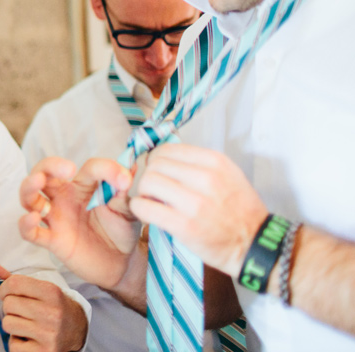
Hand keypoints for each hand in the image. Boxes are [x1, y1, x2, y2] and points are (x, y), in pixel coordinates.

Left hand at [0, 259, 87, 351]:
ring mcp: (49, 334)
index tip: (6, 293)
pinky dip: (16, 342)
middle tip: (20, 311)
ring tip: (25, 324)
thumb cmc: (53, 306)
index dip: (4, 288)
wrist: (77, 330)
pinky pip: (13, 345)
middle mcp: (52, 312)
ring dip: (12, 324)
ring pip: (8, 324)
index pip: (15, 284)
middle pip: (9, 304)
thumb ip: (12, 277)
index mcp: (52, 292)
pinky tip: (29, 338)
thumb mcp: (39, 288)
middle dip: (9, 307)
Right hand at [18, 157, 138, 289]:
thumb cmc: (121, 230)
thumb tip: (132, 164)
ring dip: (29, 187)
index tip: (124, 180)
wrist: (123, 263)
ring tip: (38, 182)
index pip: (88, 168)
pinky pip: (31, 232)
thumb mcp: (127, 208)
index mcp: (84, 185)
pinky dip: (26, 224)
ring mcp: (56, 218)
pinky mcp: (53, 240)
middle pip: (44, 172)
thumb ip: (124, 189)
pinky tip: (33, 218)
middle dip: (49, 166)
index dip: (106, 169)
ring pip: (29, 197)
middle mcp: (64, 197)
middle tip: (67, 169)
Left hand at [131, 143, 267, 275]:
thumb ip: (199, 164)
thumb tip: (164, 157)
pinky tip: (146, 212)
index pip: (167, 149)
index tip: (158, 171)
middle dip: (149, 176)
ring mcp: (196, 203)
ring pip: (147, 183)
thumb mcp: (228, 175)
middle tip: (153, 189)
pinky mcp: (185, 226)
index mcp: (215, 162)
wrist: (256, 245)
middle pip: (154, 165)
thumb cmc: (240, 210)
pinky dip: (139, 208)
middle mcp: (206, 178)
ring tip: (152, 201)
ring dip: (143, 192)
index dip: (156, 160)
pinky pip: (145, 208)